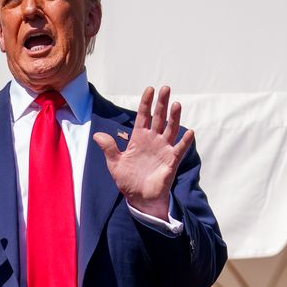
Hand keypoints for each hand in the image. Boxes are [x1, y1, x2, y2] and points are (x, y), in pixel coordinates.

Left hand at [94, 86, 193, 221]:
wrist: (139, 198)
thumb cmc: (128, 180)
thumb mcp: (115, 164)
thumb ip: (109, 148)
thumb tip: (97, 135)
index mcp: (139, 139)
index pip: (143, 116)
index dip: (146, 103)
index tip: (150, 89)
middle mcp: (153, 141)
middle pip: (159, 118)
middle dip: (162, 103)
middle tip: (166, 88)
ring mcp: (163, 149)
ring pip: (170, 129)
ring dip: (174, 117)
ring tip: (176, 104)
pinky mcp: (171, 161)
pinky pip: (179, 149)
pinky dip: (185, 142)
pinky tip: (189, 133)